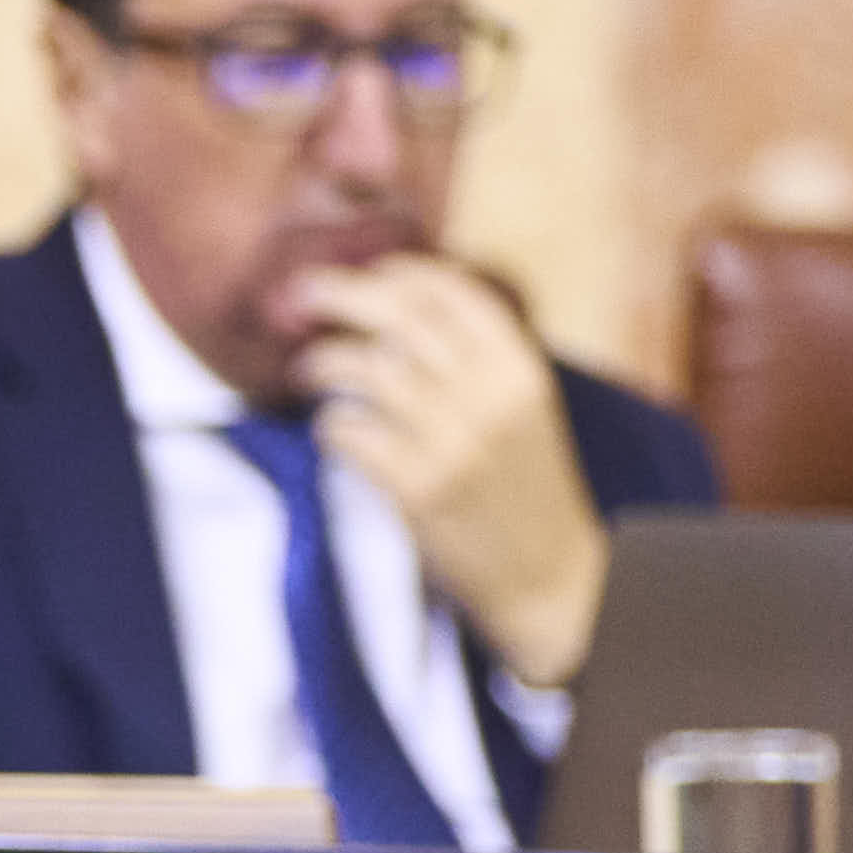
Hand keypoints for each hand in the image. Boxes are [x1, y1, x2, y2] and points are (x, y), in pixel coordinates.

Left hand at [289, 257, 609, 689]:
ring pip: (366, 370)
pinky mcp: (418, 489)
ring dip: (324, 361)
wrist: (551, 579)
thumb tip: (403, 315)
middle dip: (342, 294)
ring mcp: (452, 442)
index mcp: (521, 368)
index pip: (452, 293)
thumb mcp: (527, 411)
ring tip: (307, 369)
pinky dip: (330, 424)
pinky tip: (331, 428)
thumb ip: (481, 363)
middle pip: (401, 318)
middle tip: (302, 292)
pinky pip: (351, 433)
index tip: (367, 273)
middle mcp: (488, 396)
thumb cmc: (529, 494)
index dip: (400, 273)